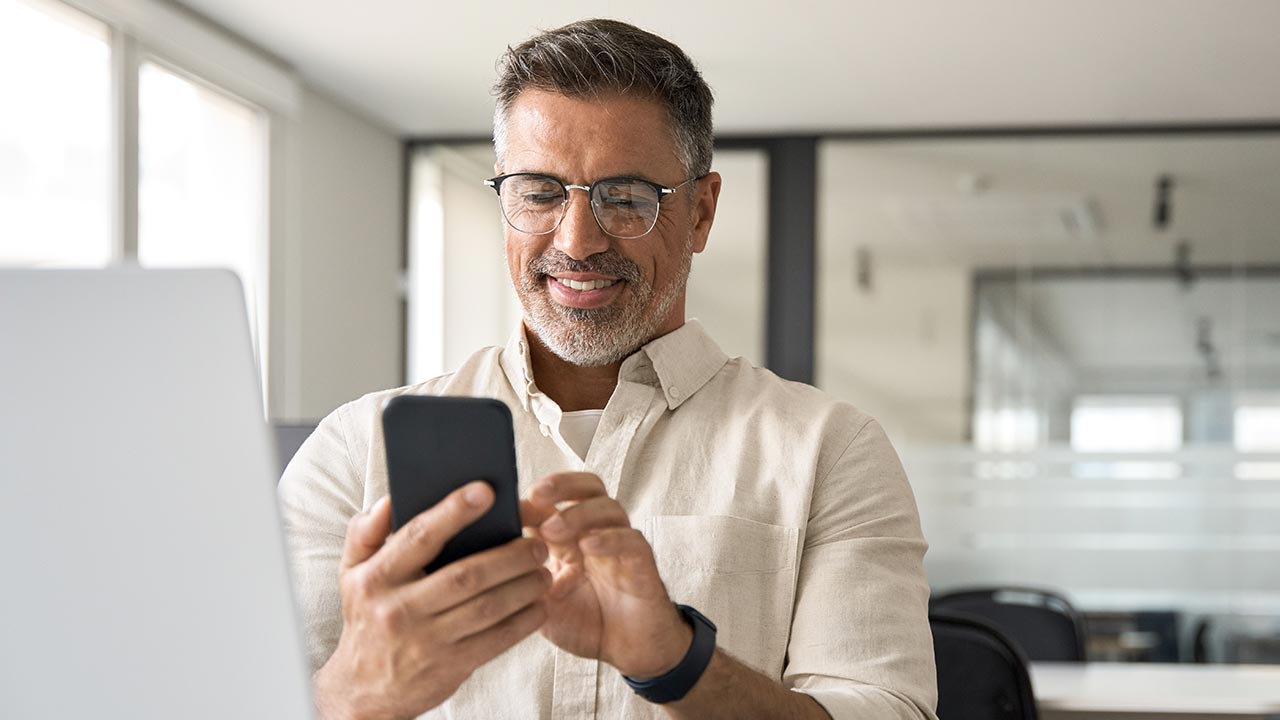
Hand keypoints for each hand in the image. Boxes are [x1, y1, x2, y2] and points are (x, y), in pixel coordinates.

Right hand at [314, 483, 550, 719]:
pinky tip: (539, 605)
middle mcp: (399, 609)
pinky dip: (524, 621)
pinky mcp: (449, 666)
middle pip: (467, 575)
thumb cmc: (366, 618)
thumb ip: (366, 532)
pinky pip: (496, 640)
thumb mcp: (351, 573)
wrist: (363, 690)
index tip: (487, 491)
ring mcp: (426, 641)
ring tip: (544, 571)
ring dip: (524, 587)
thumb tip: (391, 499)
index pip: (419, 537)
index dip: (454, 511)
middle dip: (510, 556)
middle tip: (536, 544)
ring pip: (488, 607)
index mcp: (377, 578)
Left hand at [523, 472, 692, 678]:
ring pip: (609, 508)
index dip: (533, 499)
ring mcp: (621, 546)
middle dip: (562, 484)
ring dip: (579, 513)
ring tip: (553, 530)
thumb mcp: (542, 602)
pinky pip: (631, 540)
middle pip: (588, 487)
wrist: (628, 652)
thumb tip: (490, 556)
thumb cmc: (586, 623)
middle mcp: (598, 533)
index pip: (556, 501)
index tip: (507, 507)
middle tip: (536, 495)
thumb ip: (523, 578)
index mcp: (571, 537)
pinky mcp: (642, 563)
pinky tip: (588, 546)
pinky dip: (609, 539)